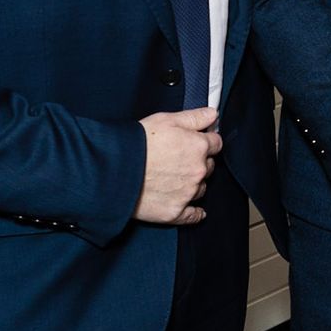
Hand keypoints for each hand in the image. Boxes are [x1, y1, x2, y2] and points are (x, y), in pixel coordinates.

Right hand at [136, 107, 221, 224]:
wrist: (114, 170)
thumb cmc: (138, 142)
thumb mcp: (167, 119)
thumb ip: (195, 117)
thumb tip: (214, 114)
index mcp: (198, 147)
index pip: (216, 143)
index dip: (207, 142)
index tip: (199, 143)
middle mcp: (198, 171)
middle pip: (208, 166)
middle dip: (199, 162)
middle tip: (181, 160)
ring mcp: (187, 193)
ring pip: (201, 188)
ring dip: (194, 184)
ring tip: (176, 180)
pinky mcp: (175, 212)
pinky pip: (193, 215)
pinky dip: (195, 213)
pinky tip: (196, 212)